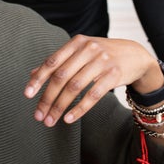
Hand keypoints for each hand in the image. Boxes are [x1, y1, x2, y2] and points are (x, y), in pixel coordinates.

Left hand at [23, 34, 162, 126]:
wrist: (135, 55)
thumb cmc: (102, 55)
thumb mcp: (81, 52)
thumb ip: (59, 61)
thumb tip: (32, 74)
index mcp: (76, 43)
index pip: (52, 62)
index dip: (38, 79)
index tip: (27, 95)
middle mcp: (88, 49)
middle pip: (61, 77)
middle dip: (47, 98)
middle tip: (38, 115)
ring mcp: (102, 61)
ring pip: (74, 87)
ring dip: (59, 106)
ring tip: (50, 120)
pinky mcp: (113, 75)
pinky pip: (93, 95)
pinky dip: (79, 109)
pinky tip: (69, 118)